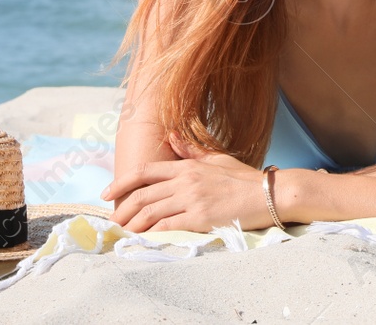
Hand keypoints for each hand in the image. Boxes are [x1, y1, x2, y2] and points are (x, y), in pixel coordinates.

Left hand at [99, 134, 272, 232]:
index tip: (107, 194)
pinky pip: (167, 226)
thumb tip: (171, 136)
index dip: (121, 182)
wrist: (269, 194)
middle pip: (142, 194)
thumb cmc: (244, 179)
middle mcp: (185, 180)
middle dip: (122, 208)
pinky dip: (151, 233)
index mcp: (187, 166)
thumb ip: (191, 151)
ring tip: (124, 232)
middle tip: (113, 220)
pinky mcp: (200, 217)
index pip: (145, 171)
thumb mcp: (216, 159)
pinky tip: (143, 239)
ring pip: (150, 211)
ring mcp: (192, 199)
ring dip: (132, 223)